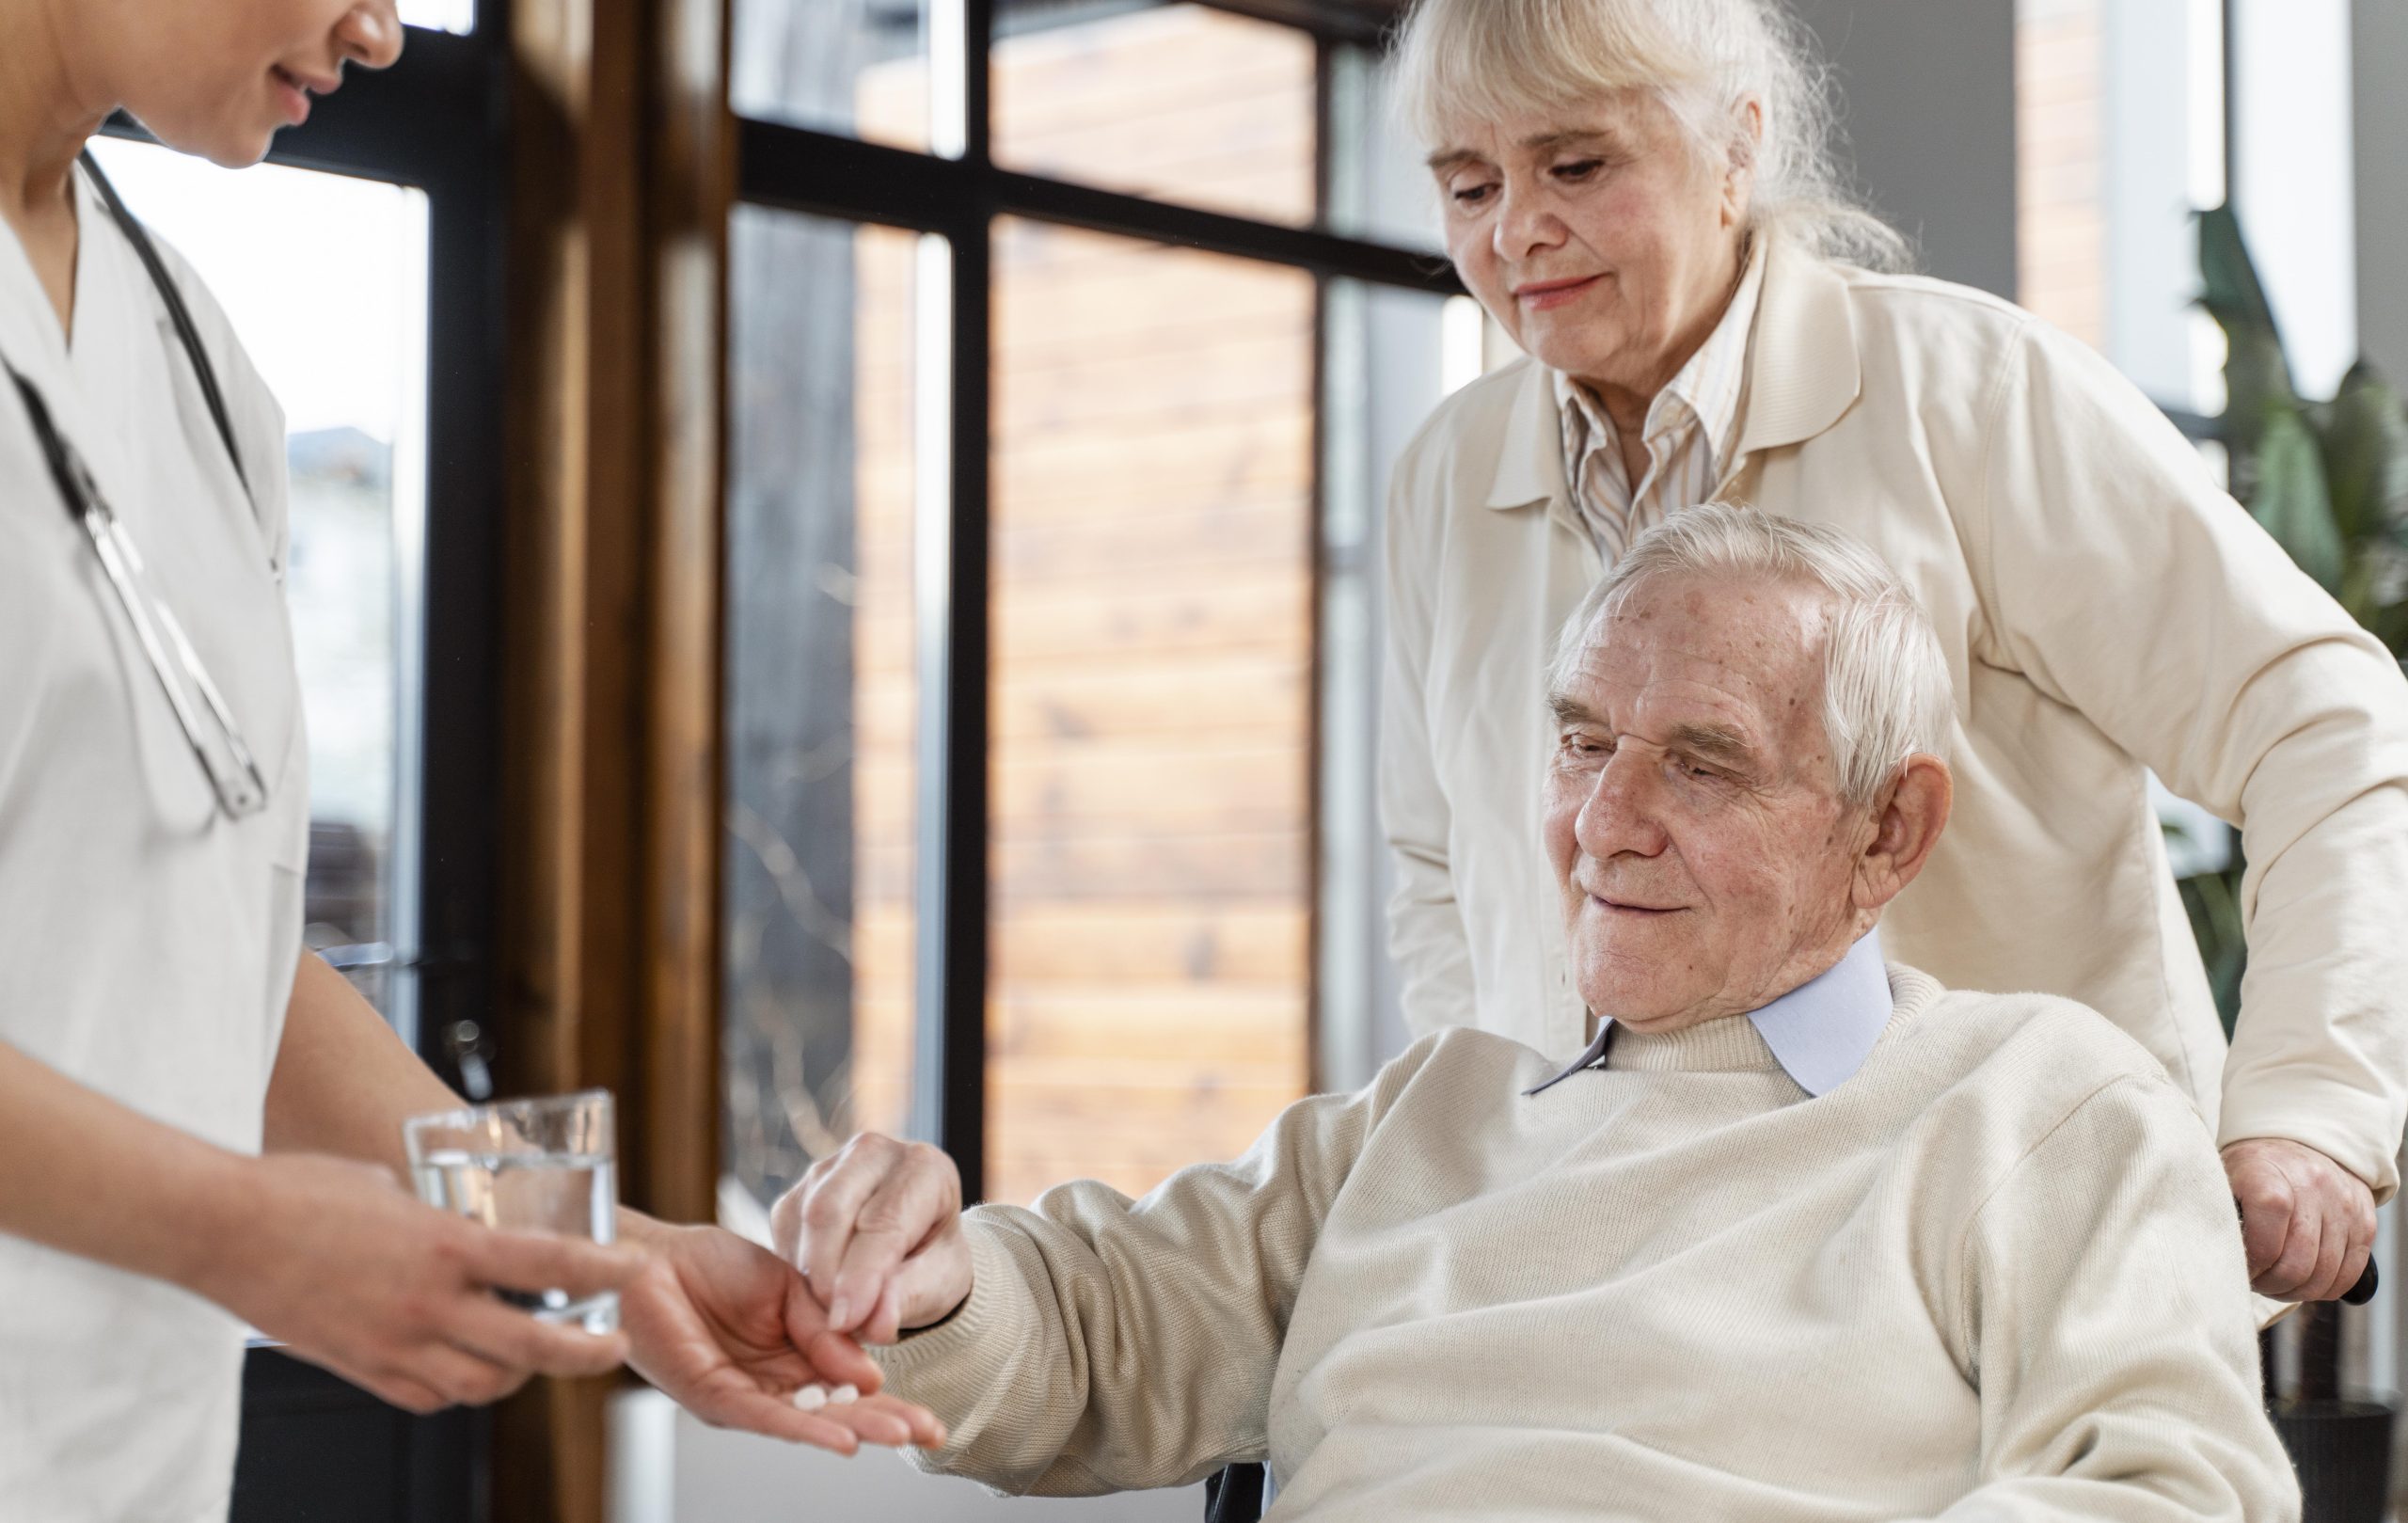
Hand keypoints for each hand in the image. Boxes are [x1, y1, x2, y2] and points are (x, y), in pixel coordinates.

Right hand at [190, 1153, 636, 1412]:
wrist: (220, 1228)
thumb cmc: (298, 1190)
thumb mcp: (390, 1183)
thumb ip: (435, 1210)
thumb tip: (459, 1214)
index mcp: (444, 1246)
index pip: (549, 1266)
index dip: (603, 1272)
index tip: (633, 1271)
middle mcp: (426, 1303)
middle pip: (530, 1348)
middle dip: (583, 1353)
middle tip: (609, 1347)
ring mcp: (391, 1343)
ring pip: (481, 1385)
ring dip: (518, 1376)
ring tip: (534, 1356)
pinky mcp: (357, 1367)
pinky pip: (424, 1397)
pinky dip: (455, 1389)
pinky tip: (464, 1367)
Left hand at [617, 1216, 943, 1454]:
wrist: (652, 1256)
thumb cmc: (709, 1265)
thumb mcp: (789, 1285)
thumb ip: (825, 1325)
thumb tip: (869, 1372)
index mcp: (796, 1354)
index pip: (851, 1386)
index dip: (890, 1402)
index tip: (929, 1417)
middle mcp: (773, 1384)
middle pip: (837, 1411)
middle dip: (885, 1424)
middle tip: (929, 1434)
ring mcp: (745, 1395)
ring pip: (809, 1419)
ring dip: (856, 1428)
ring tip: (899, 1436)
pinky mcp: (713, 1396)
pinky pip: (765, 1416)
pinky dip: (806, 1426)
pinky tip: (841, 1437)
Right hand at [770, 1134, 970, 1344]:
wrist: (915, 1251)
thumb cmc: (934, 1263)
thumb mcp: (937, 1284)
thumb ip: (907, 1299)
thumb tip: (875, 1325)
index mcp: (923, 1168)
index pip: (885, 1220)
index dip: (861, 1275)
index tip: (844, 1323)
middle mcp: (874, 1153)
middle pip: (830, 1209)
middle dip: (825, 1274)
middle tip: (831, 1325)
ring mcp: (829, 1168)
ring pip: (802, 1219)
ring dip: (807, 1275)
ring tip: (829, 1316)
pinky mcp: (798, 1191)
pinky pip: (784, 1230)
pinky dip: (794, 1271)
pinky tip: (815, 1296)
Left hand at [2224, 1137, 2377, 1301]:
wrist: (2299, 1139)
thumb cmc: (2254, 1168)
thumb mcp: (2226, 1179)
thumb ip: (2223, 1216)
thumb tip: (2218, 1259)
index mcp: (2269, 1178)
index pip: (2266, 1245)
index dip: (2253, 1269)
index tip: (2241, 1271)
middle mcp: (2312, 1189)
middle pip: (2297, 1266)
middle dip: (2272, 1286)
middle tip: (2258, 1283)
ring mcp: (2343, 1205)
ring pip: (2324, 1276)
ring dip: (2298, 1290)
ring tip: (2278, 1282)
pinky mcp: (2365, 1221)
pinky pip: (2349, 1272)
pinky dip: (2326, 1287)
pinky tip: (2305, 1281)